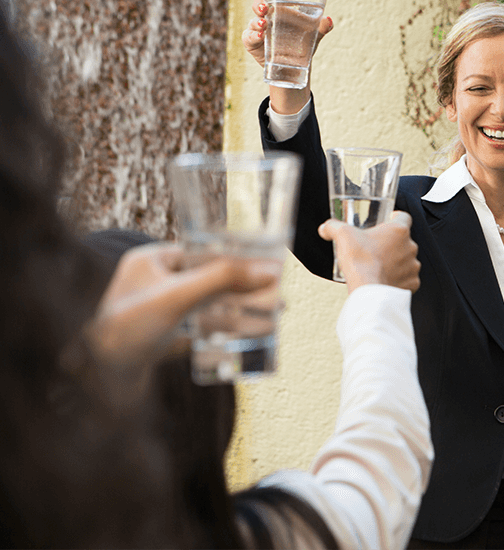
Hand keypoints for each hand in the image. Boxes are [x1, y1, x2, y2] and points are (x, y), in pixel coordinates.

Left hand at [88, 243, 278, 370]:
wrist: (89, 386)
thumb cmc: (123, 331)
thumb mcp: (178, 296)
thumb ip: (224, 278)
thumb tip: (270, 269)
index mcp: (148, 263)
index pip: (201, 253)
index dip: (235, 260)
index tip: (267, 269)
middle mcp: (149, 286)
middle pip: (208, 282)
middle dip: (244, 291)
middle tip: (277, 299)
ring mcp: (152, 317)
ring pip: (204, 311)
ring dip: (237, 316)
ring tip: (269, 323)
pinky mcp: (154, 346)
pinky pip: (193, 338)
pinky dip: (218, 340)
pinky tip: (239, 346)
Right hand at [241, 0, 333, 114]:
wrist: (297, 67)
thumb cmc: (303, 43)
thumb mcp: (315, 34)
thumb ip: (322, 27)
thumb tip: (329, 20)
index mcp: (279, 7)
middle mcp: (266, 16)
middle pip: (257, 5)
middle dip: (258, 4)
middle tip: (264, 8)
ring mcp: (258, 29)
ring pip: (253, 21)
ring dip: (257, 21)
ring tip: (264, 24)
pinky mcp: (253, 43)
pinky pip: (249, 38)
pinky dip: (253, 36)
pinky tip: (260, 36)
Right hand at [319, 211, 420, 292]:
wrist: (368, 290)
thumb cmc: (360, 261)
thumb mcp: (342, 235)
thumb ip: (333, 227)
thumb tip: (325, 228)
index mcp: (399, 230)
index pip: (403, 217)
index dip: (394, 218)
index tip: (386, 222)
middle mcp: (410, 247)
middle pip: (403, 240)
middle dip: (391, 243)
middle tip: (375, 247)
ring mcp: (413, 266)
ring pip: (406, 259)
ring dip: (396, 261)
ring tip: (379, 265)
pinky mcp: (412, 283)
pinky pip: (407, 278)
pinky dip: (398, 278)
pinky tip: (385, 278)